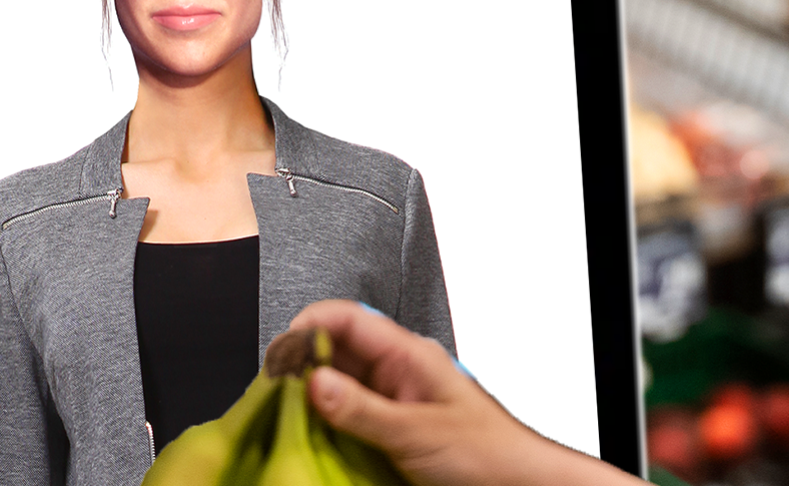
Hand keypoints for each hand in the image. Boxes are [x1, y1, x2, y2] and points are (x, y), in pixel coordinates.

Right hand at [280, 300, 638, 485]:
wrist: (516, 482)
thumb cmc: (487, 451)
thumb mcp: (417, 431)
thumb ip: (363, 408)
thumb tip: (314, 382)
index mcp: (407, 353)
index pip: (346, 318)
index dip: (306, 327)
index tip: (278, 355)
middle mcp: (396, 369)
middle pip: (334, 349)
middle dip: (301, 365)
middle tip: (272, 391)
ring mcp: (391, 397)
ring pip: (336, 382)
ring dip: (310, 395)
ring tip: (284, 412)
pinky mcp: (388, 426)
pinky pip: (345, 413)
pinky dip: (324, 420)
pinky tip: (310, 433)